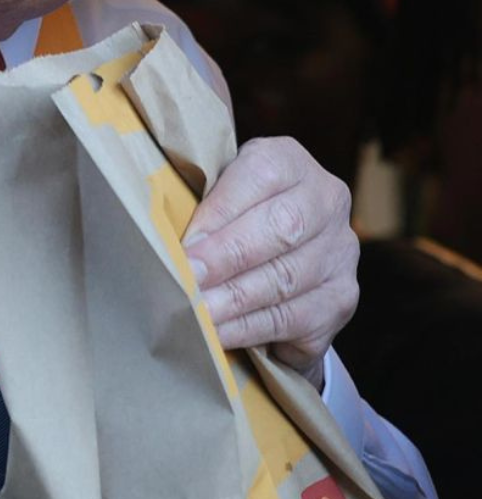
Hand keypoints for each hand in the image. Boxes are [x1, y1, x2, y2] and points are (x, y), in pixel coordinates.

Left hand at [183, 136, 358, 388]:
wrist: (276, 253)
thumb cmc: (227, 217)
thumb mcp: (212, 192)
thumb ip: (194, 201)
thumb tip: (157, 233)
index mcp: (288, 161)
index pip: (260, 176)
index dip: (219, 212)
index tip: (183, 244)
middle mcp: (325, 200)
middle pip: (281, 229)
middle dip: (226, 260)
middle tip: (186, 283)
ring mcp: (340, 251)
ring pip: (287, 279)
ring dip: (235, 303)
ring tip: (196, 317)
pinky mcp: (341, 297)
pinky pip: (296, 319)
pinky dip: (252, 330)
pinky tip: (220, 337)